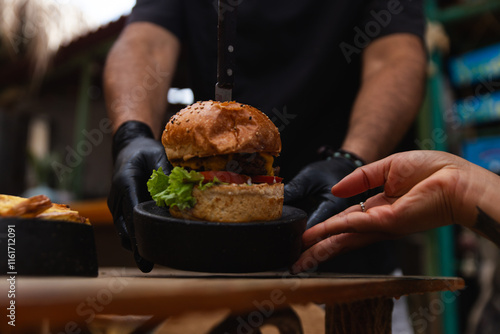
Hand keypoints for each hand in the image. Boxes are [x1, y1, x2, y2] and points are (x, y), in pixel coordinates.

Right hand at [107, 121, 169, 271]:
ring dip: (135, 245)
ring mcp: (117, 205)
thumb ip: (167, 171)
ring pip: (124, 230)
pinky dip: (135, 238)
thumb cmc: (145, 151)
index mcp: (124, 182)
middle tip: (146, 265)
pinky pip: (127, 227)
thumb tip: (181, 189)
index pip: (131, 209)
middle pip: (125, 226)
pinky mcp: (121, 211)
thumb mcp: (157, 154)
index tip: (145, 243)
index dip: (138, 228)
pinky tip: (148, 250)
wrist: (129, 149)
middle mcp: (117, 196)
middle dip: (135, 245)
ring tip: (147, 263)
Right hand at [291, 150, 497, 272]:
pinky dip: (335, 228)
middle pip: (343, 238)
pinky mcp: (388, 223)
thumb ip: (360, 179)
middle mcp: (378, 222)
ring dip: (321, 247)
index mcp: (379, 210)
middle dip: (319, 249)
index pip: (346, 223)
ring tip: (300, 258)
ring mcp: (383, 225)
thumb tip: (337, 191)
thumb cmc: (430, 169)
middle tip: (297, 260)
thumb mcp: (387, 168)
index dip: (326, 230)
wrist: (455, 176)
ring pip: (345, 238)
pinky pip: (355, 224)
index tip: (307, 237)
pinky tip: (317, 234)